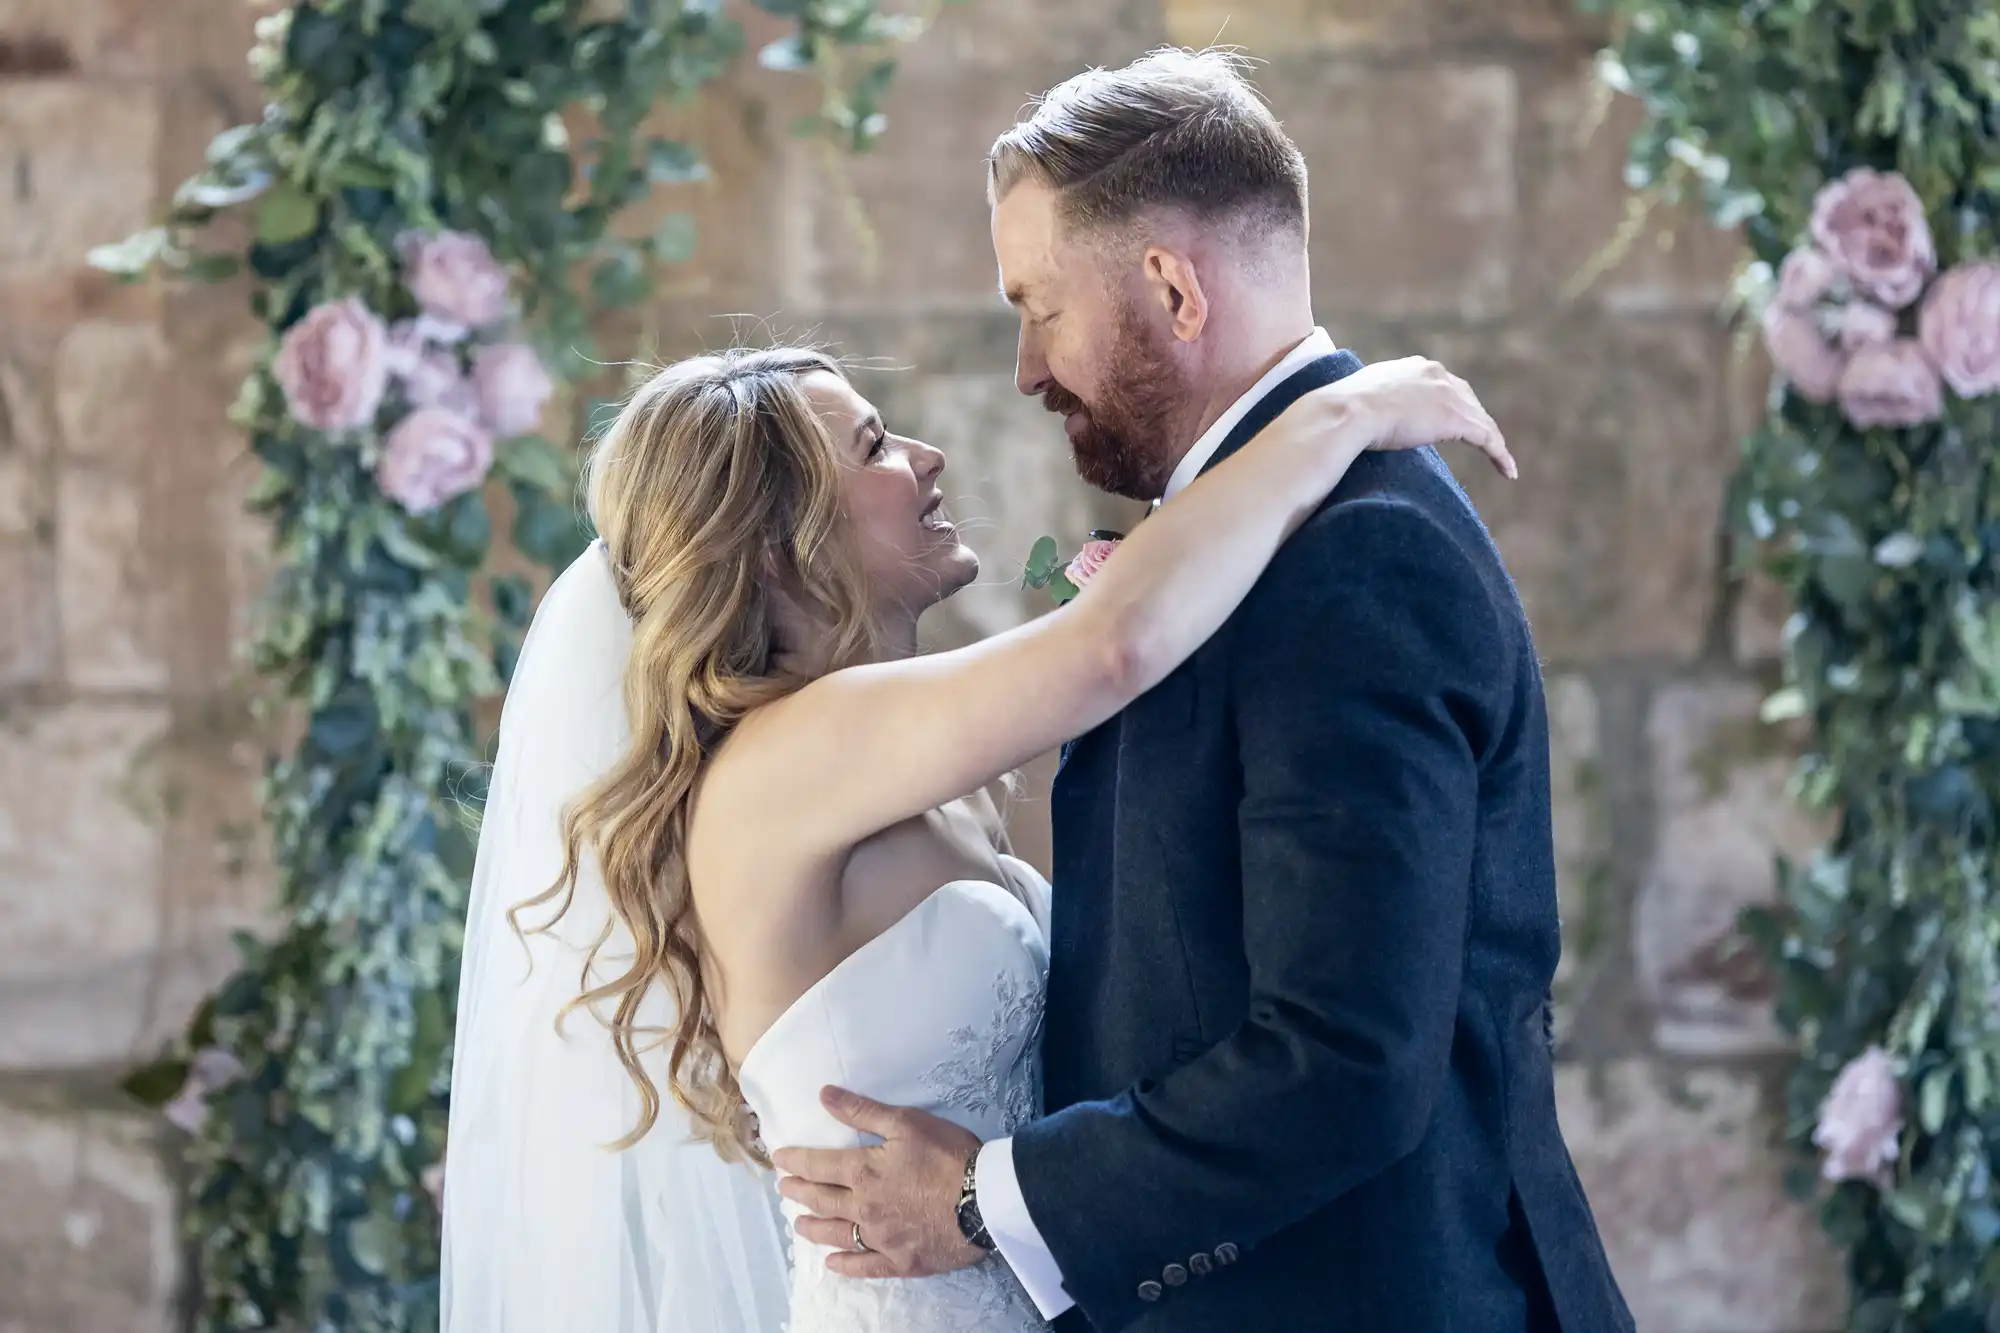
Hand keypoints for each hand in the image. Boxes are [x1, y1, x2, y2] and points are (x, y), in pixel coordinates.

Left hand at [771, 1087, 986, 1279]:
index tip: (780, 1159)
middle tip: (784, 1189)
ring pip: (837, 1234)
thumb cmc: (948, 1155)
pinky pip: (864, 1266)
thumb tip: (823, 1095)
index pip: (818, 1166)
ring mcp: (880, 1238)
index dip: (796, 1161)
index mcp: (863, 1172)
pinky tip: (832, 1263)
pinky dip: (845, 1265)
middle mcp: (864, 1208)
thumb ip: (862, 1110)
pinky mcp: (900, 1260)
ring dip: (813, 1228)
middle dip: (799, 1192)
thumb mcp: (906, 1122)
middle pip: (822, 1200)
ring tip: (798, 1224)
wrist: (984, 1199)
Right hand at [1295, 356, 1514, 478]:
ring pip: (1481, 420)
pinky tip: (1507, 472)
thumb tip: (1358, 421)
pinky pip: (1487, 438)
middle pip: (1468, 399)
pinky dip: (1500, 455)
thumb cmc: (1341, 412)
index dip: (1452, 405)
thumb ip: (1372, 405)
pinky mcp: (1456, 418)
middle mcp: (1436, 374)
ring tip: (1501, 462)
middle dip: (1476, 421)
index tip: (1453, 423)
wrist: (1345, 413)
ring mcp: (1448, 395)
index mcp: (1414, 368)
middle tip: (1482, 443)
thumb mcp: (1359, 400)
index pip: (1444, 386)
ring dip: (1492, 442)